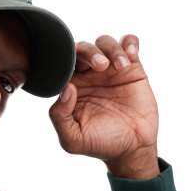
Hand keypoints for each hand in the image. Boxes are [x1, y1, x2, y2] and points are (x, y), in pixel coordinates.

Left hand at [48, 34, 158, 165]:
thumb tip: (65, 89)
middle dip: (89, 52)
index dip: (66, 64)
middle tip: (101, 67)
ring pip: (104, 42)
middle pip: (81, 49)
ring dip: (111, 49)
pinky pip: (128, 42)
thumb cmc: (99, 144)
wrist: (131, 148)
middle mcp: (87, 77)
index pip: (62, 67)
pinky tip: (131, 56)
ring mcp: (109, 70)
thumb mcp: (72, 139)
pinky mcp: (131, 68)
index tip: (76, 76)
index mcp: (70, 90)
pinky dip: (129, 43)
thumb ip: (60, 117)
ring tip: (120, 67)